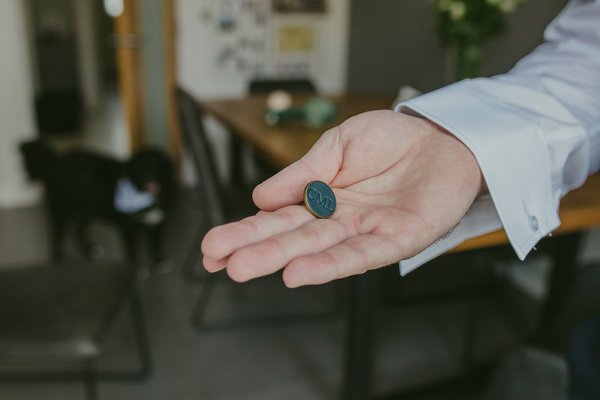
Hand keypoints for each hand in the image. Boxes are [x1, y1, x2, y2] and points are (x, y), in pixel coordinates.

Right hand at [201, 110, 482, 286]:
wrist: (444, 137)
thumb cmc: (393, 140)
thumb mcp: (339, 144)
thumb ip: (303, 172)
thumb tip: (260, 197)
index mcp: (321, 197)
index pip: (277, 218)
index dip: (244, 231)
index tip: (211, 246)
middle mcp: (339, 220)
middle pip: (291, 236)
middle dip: (253, 248)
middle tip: (216, 260)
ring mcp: (366, 231)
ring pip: (318, 248)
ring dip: (281, 259)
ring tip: (243, 268)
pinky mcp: (397, 239)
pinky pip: (360, 254)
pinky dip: (329, 265)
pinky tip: (298, 272)